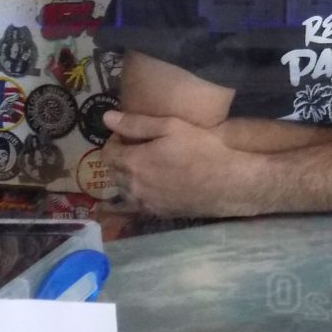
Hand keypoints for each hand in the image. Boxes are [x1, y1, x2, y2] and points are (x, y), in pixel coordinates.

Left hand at [102, 111, 251, 217]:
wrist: (226, 182)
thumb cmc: (201, 149)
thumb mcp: (171, 127)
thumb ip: (136, 123)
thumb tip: (106, 117)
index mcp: (132, 163)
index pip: (107, 153)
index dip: (115, 140)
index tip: (130, 135)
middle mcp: (132, 186)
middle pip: (112, 172)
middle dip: (120, 158)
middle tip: (139, 148)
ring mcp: (144, 203)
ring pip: (122, 190)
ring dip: (127, 177)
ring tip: (146, 166)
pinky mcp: (157, 213)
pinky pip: (136, 203)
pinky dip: (138, 192)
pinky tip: (155, 184)